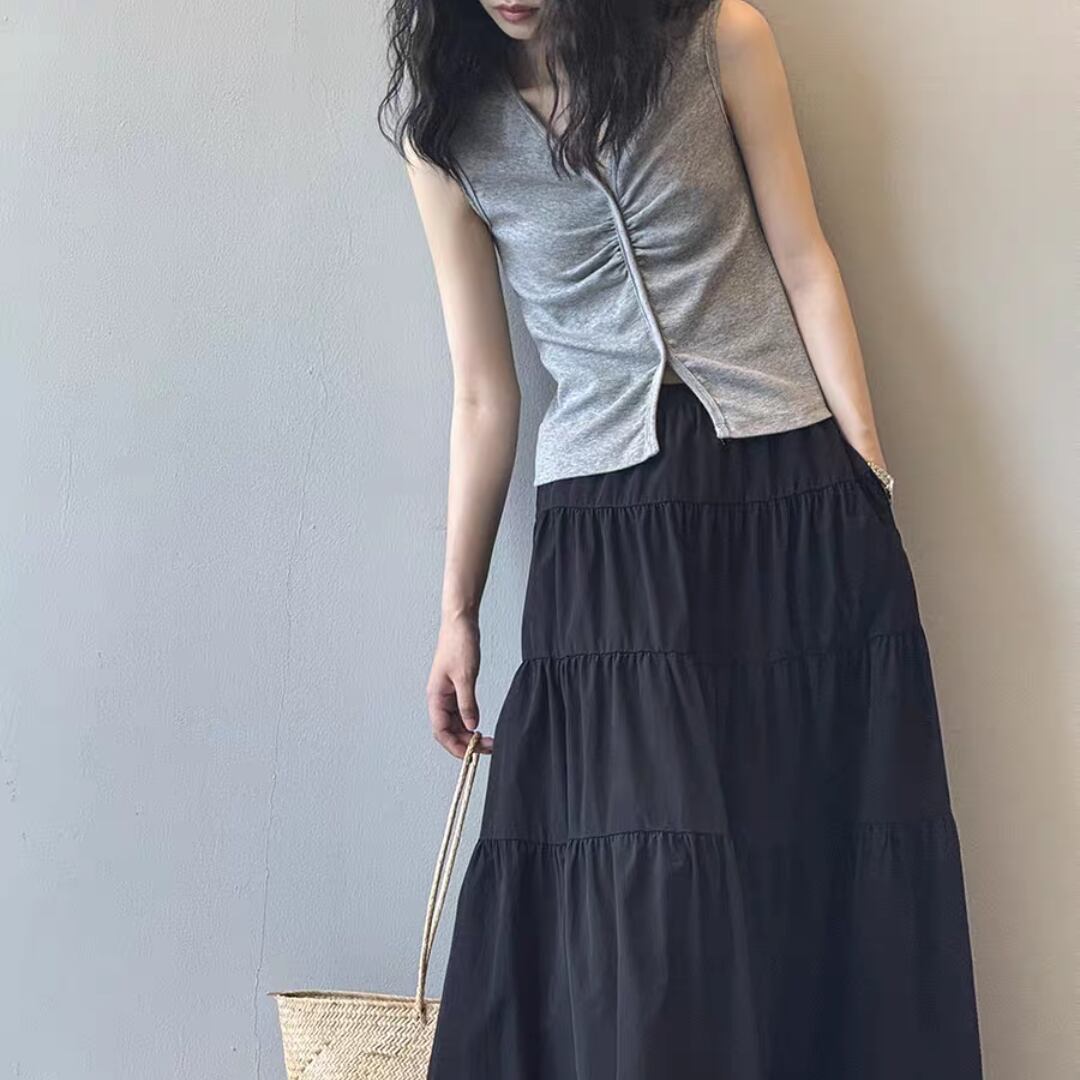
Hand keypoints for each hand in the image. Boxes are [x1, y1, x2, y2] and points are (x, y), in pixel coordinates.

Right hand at [426, 613, 493, 757]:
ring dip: (469, 734)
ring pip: (455, 723)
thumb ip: (467, 703)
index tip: (472, 754)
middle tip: (488, 748)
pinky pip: (461, 712)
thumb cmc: (459, 644)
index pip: (441, 731)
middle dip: (465, 742)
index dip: (455, 746)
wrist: (460, 623)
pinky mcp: (456, 688)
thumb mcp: (466, 676)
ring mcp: (447, 694)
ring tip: (488, 740)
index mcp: (435, 696)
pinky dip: (470, 721)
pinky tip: (481, 726)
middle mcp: (439, 698)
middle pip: (448, 730)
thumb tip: (471, 727)